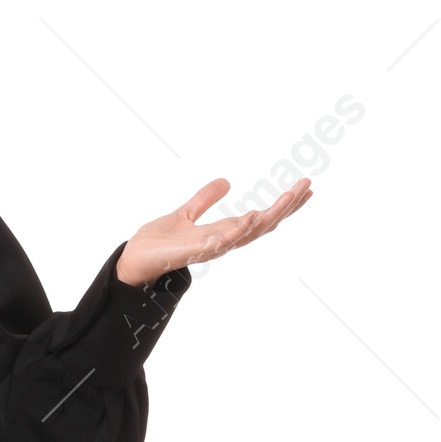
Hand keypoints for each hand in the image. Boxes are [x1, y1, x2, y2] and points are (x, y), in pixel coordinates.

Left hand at [116, 176, 312, 286]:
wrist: (133, 260)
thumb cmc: (157, 243)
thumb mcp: (185, 213)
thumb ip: (204, 199)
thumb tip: (226, 181)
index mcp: (222, 232)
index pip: (260, 218)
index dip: (282, 205)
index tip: (304, 188)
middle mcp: (221, 242)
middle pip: (263, 226)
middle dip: (286, 208)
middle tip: (308, 187)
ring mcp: (210, 248)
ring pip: (248, 233)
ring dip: (270, 215)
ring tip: (290, 196)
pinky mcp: (193, 252)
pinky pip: (220, 242)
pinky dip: (237, 231)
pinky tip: (251, 216)